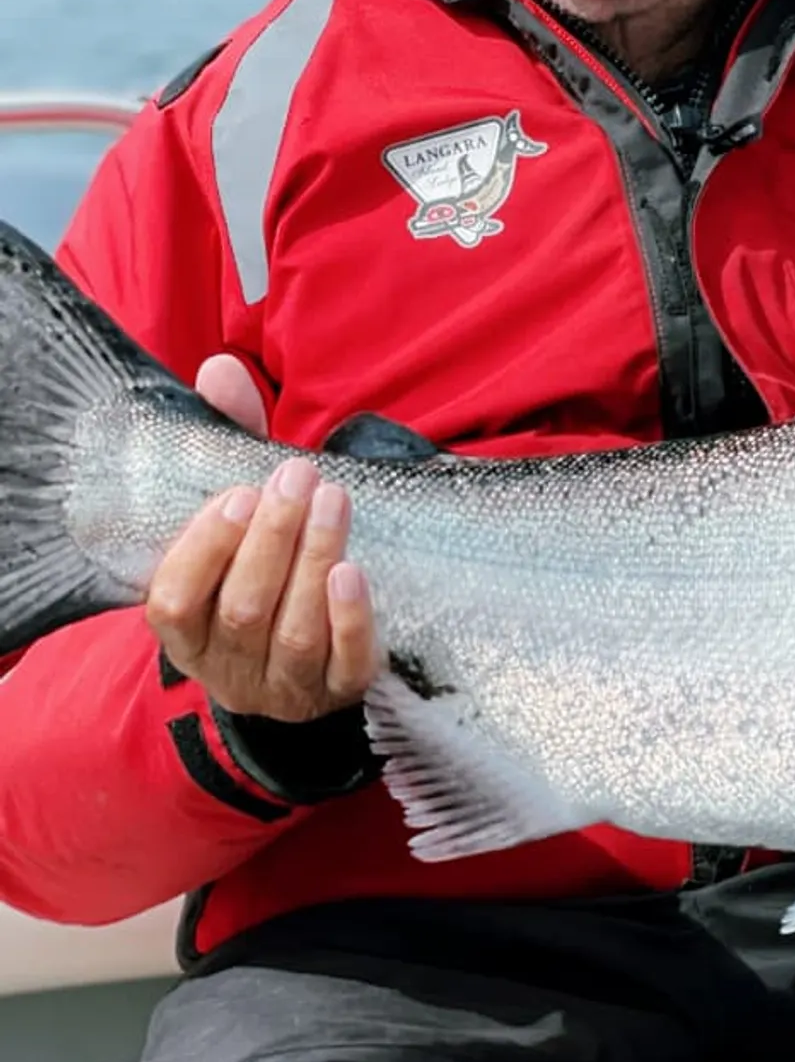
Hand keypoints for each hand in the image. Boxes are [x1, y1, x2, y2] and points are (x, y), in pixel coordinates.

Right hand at [145, 354, 377, 721]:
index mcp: (187, 629)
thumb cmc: (263, 564)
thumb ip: (231, 443)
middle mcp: (228, 664)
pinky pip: (343, 664)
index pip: (174, 600)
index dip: (204, 549)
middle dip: (271, 538)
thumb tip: (220, 369)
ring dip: (312, 560)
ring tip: (334, 501)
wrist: (307, 659)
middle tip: (299, 476)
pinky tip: (354, 571)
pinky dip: (349, 619)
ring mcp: (284, 684)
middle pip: (243, 607)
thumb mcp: (243, 510)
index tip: (239, 494)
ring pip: (293, 631)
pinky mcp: (339, 691)